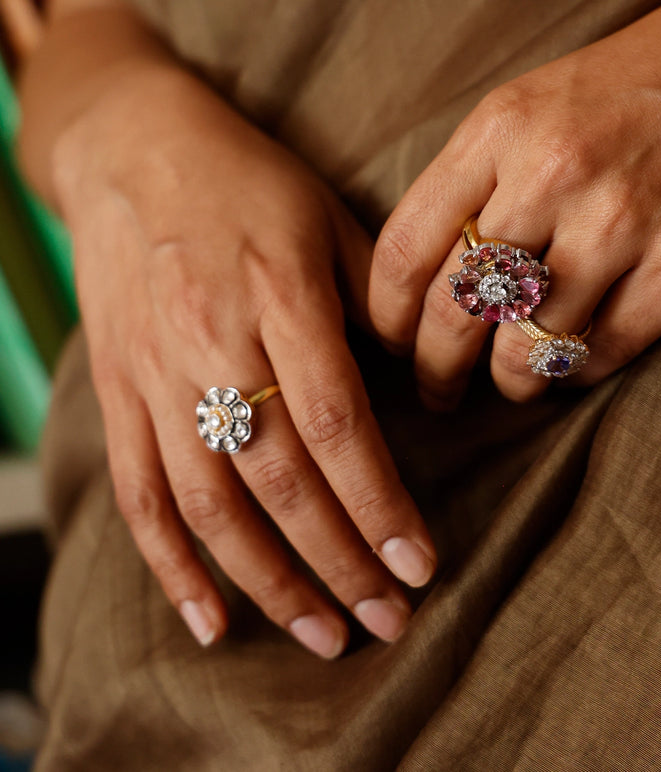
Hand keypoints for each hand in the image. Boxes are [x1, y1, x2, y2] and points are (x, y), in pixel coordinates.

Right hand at [56, 66, 435, 656]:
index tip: (419, 565)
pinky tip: (213, 619)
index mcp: (280, 297)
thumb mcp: (330, 219)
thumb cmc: (249, 180)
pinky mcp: (119, 391)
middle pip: (282, 480)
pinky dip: (172, 565)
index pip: (339, 426)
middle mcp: (213, 345)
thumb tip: (419, 381)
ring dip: (270, 581)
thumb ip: (375, 303)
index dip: (379, 505)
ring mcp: (156, 374)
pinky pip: (139, 492)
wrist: (132, 148)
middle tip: (388, 621)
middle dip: (340, 562)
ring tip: (323, 634)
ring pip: (212, 503)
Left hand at [370, 0, 660, 406]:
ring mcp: (622, 218)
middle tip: (438, 390)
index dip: (386, 314)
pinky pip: (605, 351)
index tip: (392, 341)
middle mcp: (552, 172)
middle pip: (456, 308)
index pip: (406, 246)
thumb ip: (481, 174)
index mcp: (500, 127)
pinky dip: (579, 370)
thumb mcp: (540, 100)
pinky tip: (576, 360)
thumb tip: (432, 269)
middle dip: (436, 369)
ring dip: (513, 379)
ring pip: (529, 344)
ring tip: (514, 379)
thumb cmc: (645, 84)